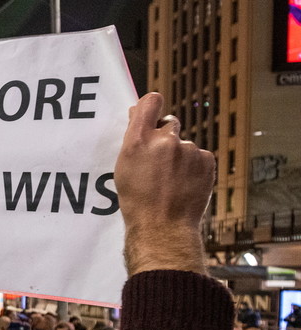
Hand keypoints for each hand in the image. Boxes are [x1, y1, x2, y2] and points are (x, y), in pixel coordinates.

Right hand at [114, 93, 214, 274]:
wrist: (163, 227)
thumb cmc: (138, 201)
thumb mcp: (123, 168)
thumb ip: (133, 137)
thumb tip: (140, 113)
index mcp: (138, 141)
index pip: (150, 102)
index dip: (151, 105)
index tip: (149, 113)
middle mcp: (164, 140)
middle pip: (169, 124)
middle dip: (165, 138)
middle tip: (158, 162)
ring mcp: (187, 149)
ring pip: (183, 145)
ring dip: (179, 157)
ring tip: (170, 181)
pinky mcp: (205, 159)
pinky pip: (198, 156)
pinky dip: (192, 167)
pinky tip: (183, 184)